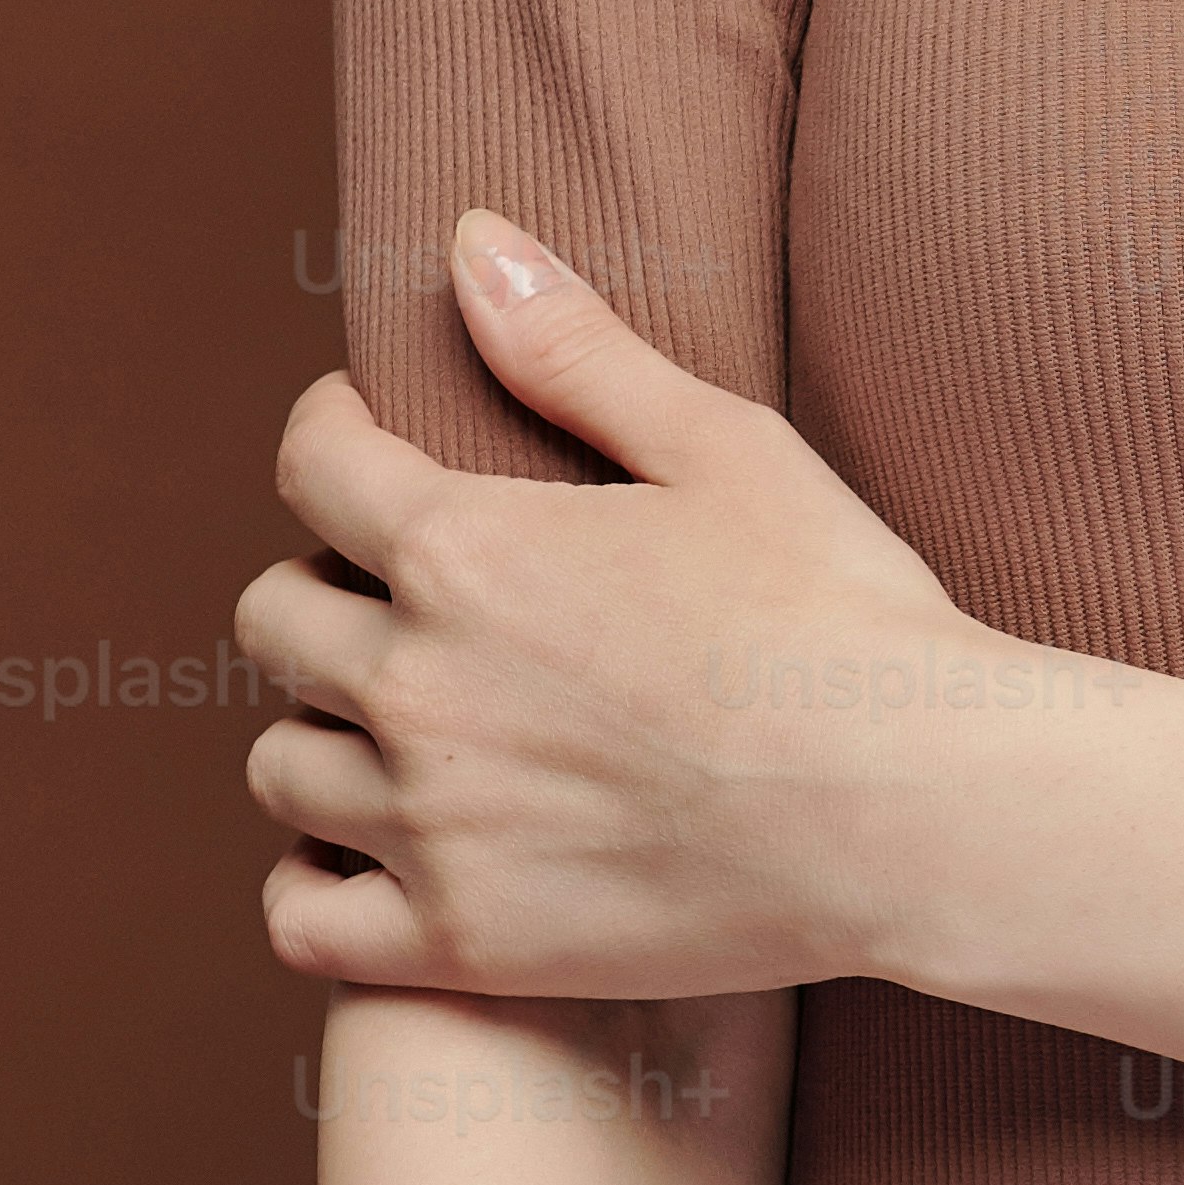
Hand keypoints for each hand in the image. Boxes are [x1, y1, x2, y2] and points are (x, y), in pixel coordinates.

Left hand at [236, 209, 1091, 1004]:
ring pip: (278, 763)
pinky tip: (372, 849)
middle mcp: (415, 686)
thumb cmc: (839, 614)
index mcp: (466, 553)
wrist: (913, 809)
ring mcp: (428, 824)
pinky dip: (314, 877)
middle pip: (270, 618)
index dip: (330, 431)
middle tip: (400, 585)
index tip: (363, 432)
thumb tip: (468, 243)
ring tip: (399, 715)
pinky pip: (301, 914)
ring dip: (323, 724)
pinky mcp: (458, 941)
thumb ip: (576, 351)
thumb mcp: (723, 448)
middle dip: (322, 579)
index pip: (314, 467)